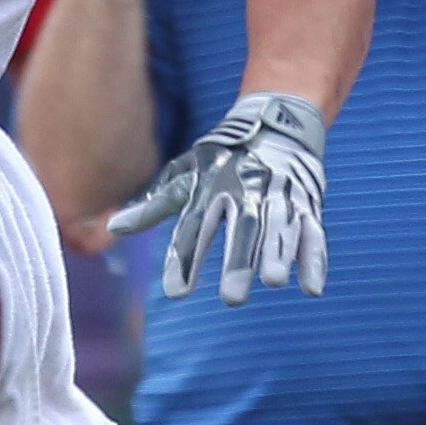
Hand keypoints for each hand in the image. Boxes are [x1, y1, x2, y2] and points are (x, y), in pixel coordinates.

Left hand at [109, 89, 328, 303]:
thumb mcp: (183, 177)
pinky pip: (313, 232)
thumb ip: (152, 206)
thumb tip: (111, 228)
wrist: (275, 127)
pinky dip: (314, 260)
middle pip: (243, 228)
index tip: (176, 293)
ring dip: (279, 254)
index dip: (185, 258)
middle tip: (232, 298)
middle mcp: (247, 192)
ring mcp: (280, 198)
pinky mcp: (307, 205)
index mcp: (211, 187)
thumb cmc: (219, 162)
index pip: (195, 227)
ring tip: (273, 282)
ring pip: (281, 228)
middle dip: (239, 261)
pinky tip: (310, 290)